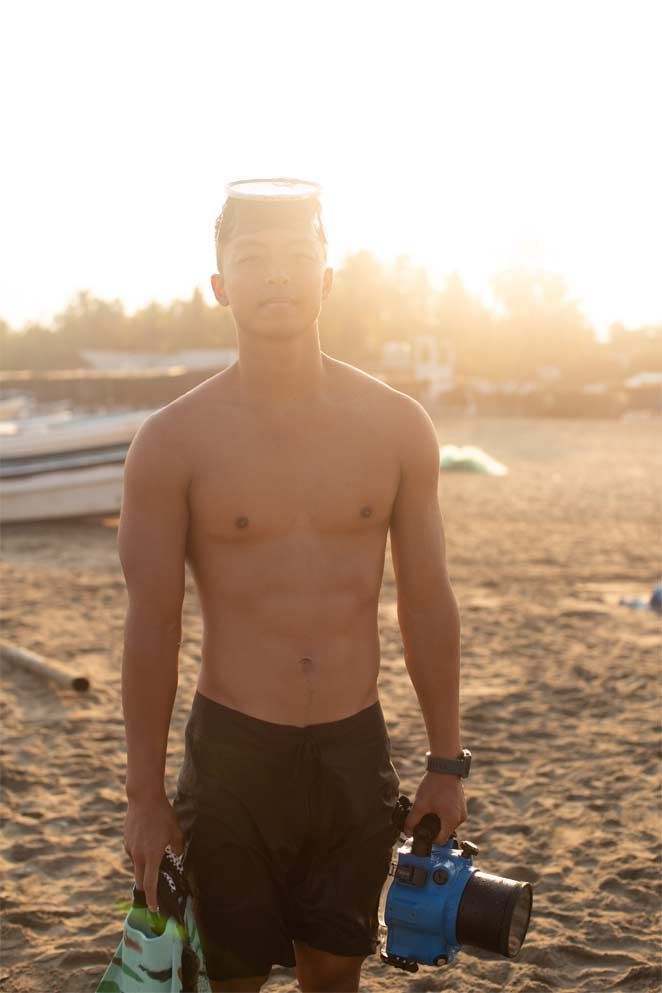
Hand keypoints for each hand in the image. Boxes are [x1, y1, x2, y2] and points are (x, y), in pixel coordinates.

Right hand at [124, 795, 183, 911]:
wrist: (143, 798)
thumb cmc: (163, 815)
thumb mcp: (176, 831)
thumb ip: (178, 848)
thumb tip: (177, 857)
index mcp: (152, 856)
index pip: (150, 884)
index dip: (152, 899)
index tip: (154, 909)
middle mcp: (138, 855)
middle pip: (140, 880)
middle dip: (146, 888)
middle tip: (154, 890)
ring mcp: (130, 848)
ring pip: (137, 865)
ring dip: (144, 866)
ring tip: (155, 850)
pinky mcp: (126, 840)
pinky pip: (133, 852)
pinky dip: (140, 853)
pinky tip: (148, 839)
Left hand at [403, 772, 467, 843]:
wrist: (445, 766)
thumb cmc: (434, 785)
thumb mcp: (420, 804)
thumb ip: (412, 820)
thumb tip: (407, 832)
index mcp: (451, 821)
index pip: (441, 841)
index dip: (429, 839)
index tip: (420, 832)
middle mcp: (460, 818)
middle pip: (444, 832)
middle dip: (433, 828)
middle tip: (422, 819)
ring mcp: (462, 811)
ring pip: (448, 823)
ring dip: (438, 820)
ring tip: (428, 809)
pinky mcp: (461, 804)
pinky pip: (451, 815)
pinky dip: (443, 813)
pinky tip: (435, 804)